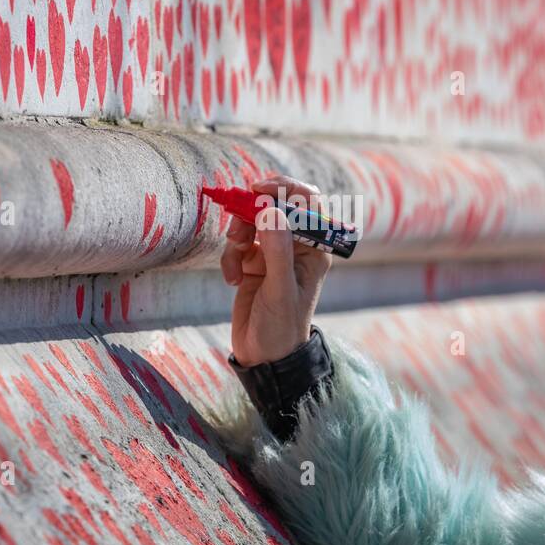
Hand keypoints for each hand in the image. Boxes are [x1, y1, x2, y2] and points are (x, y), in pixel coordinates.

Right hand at [222, 174, 332, 364]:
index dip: (284, 188)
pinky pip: (238, 245)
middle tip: (237, 232)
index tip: (258, 190)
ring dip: (238, 237)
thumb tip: (271, 210)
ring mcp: (273, 253)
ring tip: (236, 262)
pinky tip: (232, 280)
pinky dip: (230, 258)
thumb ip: (277, 249)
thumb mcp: (280, 289)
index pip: (306, 202)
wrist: (265, 356)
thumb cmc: (282, 326)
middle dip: (251, 214)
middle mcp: (295, 245)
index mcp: (314, 247)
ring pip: (251, 223)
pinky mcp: (253, 263)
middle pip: (272, 207)